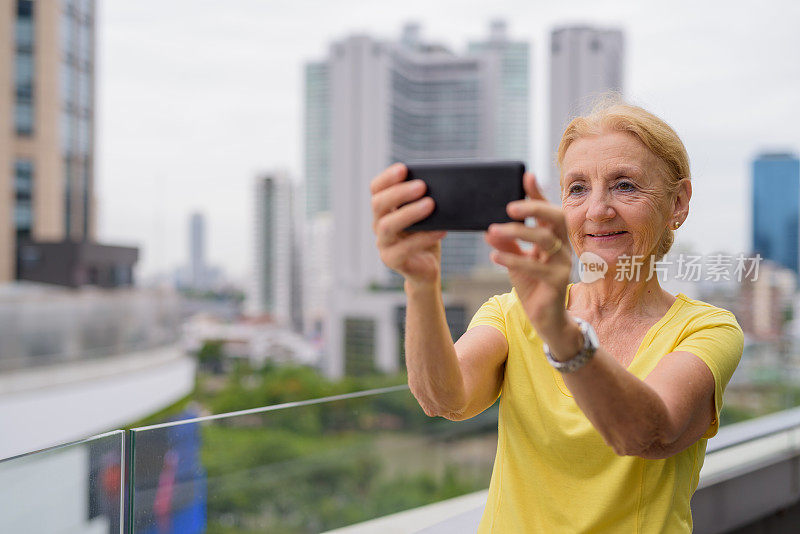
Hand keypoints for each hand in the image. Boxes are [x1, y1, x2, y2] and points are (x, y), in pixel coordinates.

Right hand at [370, 163, 446, 286]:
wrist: (426, 268)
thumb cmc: (426, 236)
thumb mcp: (425, 215)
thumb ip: (424, 200)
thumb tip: (442, 183)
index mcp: (384, 209)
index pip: (376, 189)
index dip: (387, 178)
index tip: (404, 168)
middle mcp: (378, 224)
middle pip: (378, 204)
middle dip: (399, 192)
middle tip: (422, 186)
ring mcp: (383, 244)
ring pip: (387, 226)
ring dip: (409, 213)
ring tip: (431, 204)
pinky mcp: (392, 261)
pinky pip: (404, 249)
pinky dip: (424, 238)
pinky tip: (441, 230)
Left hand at [485, 172, 571, 339]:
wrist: (545, 319)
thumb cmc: (532, 285)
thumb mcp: (514, 261)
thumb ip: (506, 245)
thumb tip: (489, 229)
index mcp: (553, 238)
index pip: (547, 211)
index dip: (538, 194)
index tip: (526, 176)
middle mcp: (562, 247)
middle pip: (556, 218)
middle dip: (535, 208)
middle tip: (509, 207)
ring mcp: (563, 264)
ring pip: (546, 240)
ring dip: (518, 232)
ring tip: (493, 230)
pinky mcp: (558, 281)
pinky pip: (536, 266)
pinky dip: (514, 259)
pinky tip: (495, 255)